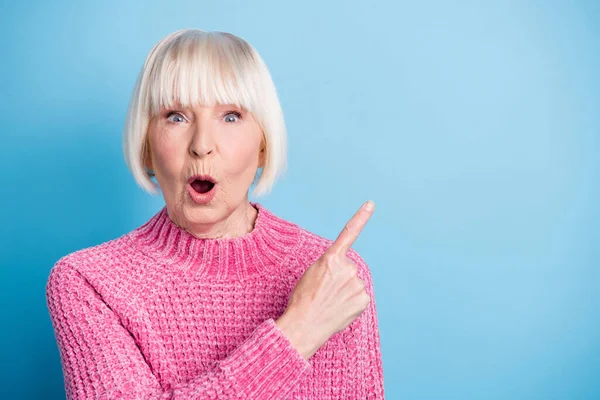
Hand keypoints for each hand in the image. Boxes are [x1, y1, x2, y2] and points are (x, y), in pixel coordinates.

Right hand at [276, 200, 374, 359]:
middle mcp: (347, 268)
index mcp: (331, 258)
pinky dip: (351, 303)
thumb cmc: (303, 299)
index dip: (361, 217)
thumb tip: (347, 274)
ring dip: (345, 292)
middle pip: (348, 269)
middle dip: (340, 278)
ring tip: (330, 302)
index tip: (371, 204)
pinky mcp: (363, 299)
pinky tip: (339, 310)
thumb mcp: (312, 273)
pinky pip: (359, 297)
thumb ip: (331, 266)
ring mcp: (357, 284)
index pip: (349, 233)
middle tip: (325, 292)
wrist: (304, 324)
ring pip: (354, 284)